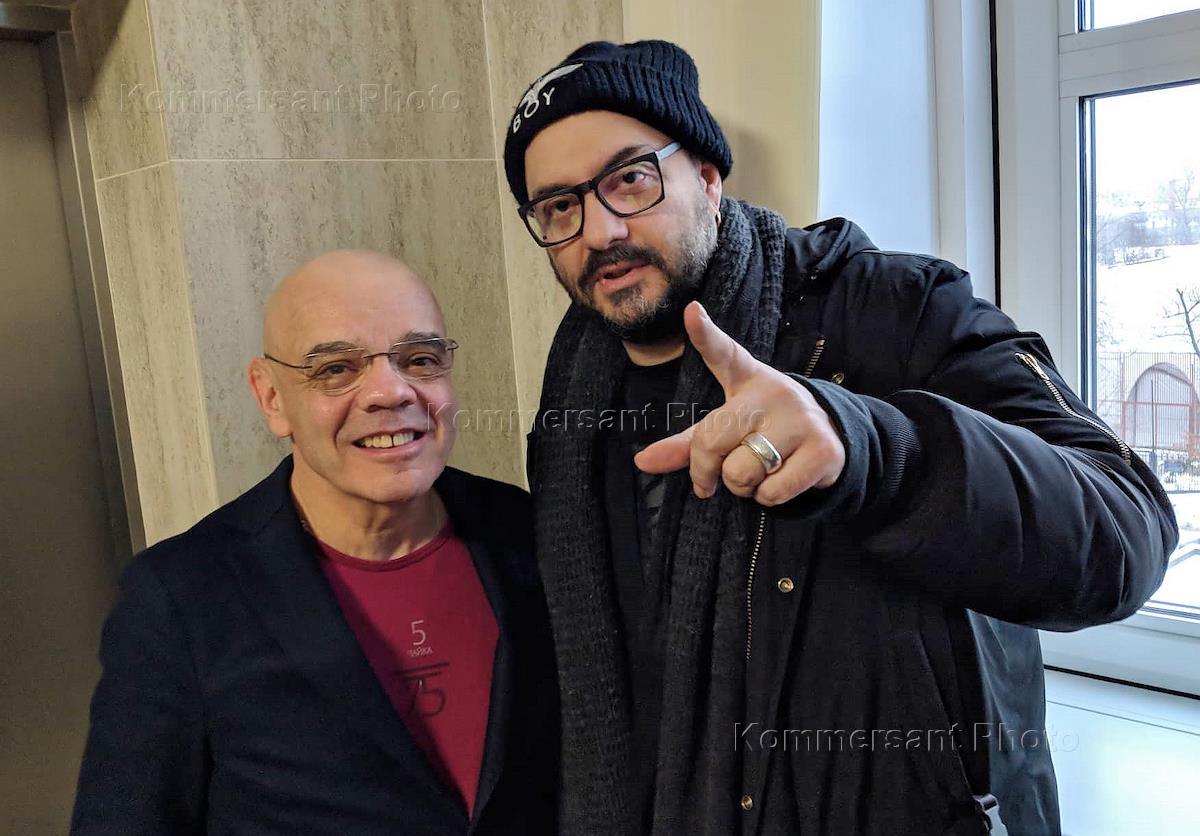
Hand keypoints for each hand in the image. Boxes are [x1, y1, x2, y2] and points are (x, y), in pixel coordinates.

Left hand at [634, 302, 845, 505]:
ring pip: (742, 472)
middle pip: (713, 441)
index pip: (723, 354)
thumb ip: (687, 444)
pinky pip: (773, 492)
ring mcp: (801, 420)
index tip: (691, 311)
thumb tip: (642, 462)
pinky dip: (768, 498)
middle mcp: (774, 393)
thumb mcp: (729, 428)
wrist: (834, 437)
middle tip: (723, 474)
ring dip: (743, 487)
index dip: (705, 334)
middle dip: (708, 471)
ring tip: (761, 471)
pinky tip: (782, 480)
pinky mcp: (823, 450)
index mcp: (747, 379)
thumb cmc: (767, 429)